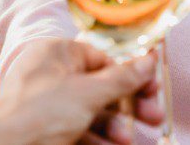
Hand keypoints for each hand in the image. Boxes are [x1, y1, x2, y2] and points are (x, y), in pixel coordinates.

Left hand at [0, 38, 162, 144]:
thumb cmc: (36, 113)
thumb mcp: (89, 93)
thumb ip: (122, 78)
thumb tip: (148, 60)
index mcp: (57, 53)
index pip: (103, 58)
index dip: (131, 75)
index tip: (153, 91)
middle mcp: (50, 74)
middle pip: (99, 87)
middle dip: (127, 106)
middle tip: (152, 119)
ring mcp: (45, 103)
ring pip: (89, 112)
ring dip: (113, 127)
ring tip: (127, 141)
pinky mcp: (42, 128)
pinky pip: (75, 129)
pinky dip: (94, 139)